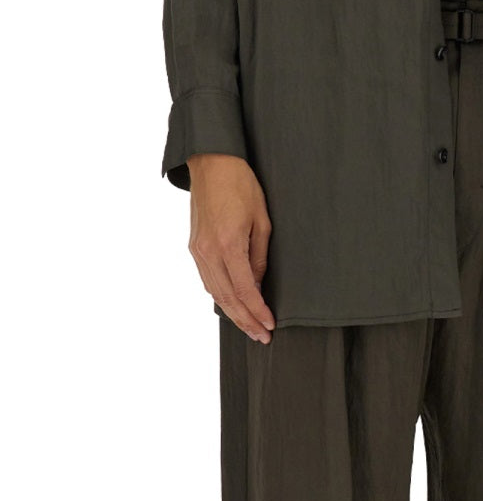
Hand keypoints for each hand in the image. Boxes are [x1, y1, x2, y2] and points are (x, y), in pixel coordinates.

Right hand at [186, 153, 275, 342]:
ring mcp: (198, 251)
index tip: (270, 325)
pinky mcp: (194, 246)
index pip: (245, 290)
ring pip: (214, 292)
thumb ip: (259, 255)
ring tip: (250, 327)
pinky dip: (220, 296)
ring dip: (232, 313)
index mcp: (228, 244)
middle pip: (227, 298)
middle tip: (262, 336)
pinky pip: (207, 279)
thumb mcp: (262, 219)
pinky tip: (232, 305)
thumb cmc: (242, 185)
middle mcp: (208, 252)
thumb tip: (258, 284)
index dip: (257, 311)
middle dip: (245, 321)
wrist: (212, 163)